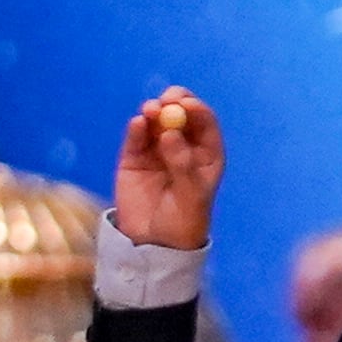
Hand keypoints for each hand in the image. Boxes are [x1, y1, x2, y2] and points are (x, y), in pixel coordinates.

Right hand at [113, 87, 223, 249]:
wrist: (154, 242)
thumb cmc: (184, 221)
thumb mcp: (191, 196)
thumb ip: (182, 165)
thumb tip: (171, 133)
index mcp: (207, 155)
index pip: (205, 125)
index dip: (198, 111)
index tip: (188, 104)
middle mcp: (183, 147)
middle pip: (181, 117)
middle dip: (176, 103)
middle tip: (168, 98)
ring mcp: (157, 150)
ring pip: (156, 123)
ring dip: (155, 112)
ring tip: (151, 111)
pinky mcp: (133, 157)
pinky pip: (136, 138)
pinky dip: (137, 128)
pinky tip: (138, 123)